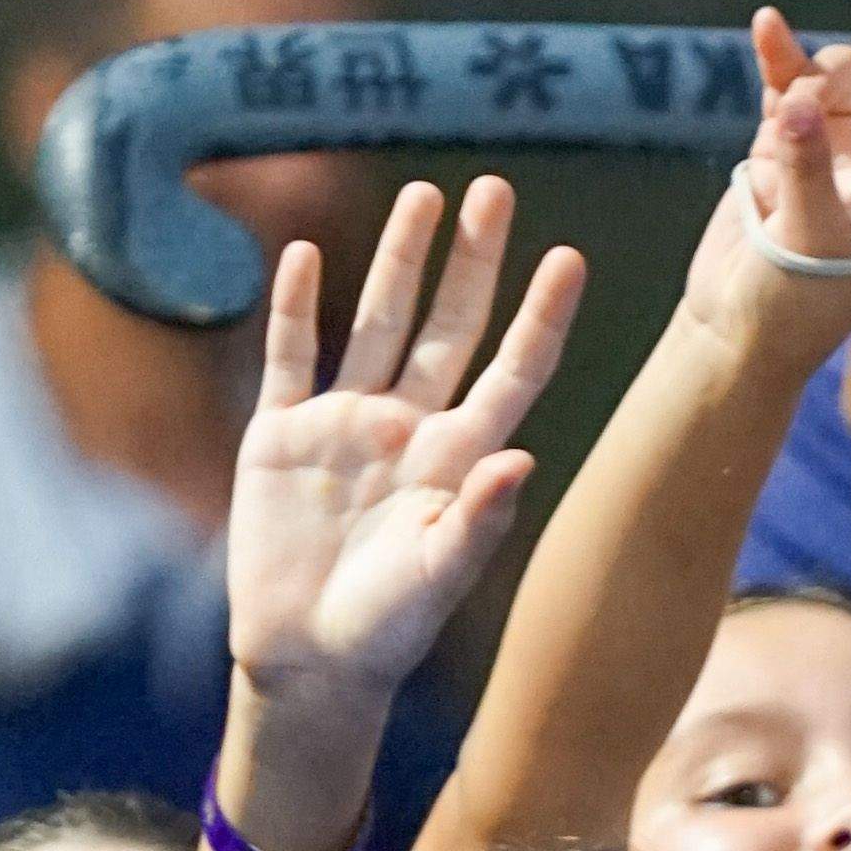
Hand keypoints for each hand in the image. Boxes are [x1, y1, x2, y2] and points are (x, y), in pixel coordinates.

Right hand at [230, 181, 582, 715]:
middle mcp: (408, 426)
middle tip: (494, 189)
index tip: (569, 258)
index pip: (511, 370)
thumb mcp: (437, 576)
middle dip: (472, 260)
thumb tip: (521, 458)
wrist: (307, 661)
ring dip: (399, 261)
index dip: (540, 316)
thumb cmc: (387, 629)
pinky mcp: (281, 436)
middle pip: (449, 326)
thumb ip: (477, 519)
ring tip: (423, 196)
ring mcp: (345, 424)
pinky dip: (296, 306)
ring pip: (378, 323)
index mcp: (458, 456)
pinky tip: (309, 254)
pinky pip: (290, 356)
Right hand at [688, 0, 850, 350]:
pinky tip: (766, 27)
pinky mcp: (789, 126)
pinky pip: (787, 73)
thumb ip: (806, 168)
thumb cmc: (793, 304)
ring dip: (807, 92)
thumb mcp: (809, 244)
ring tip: (775, 168)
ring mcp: (842, 135)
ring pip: (839, 71)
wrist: (741, 321)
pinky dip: (777, 54)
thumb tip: (796, 100)